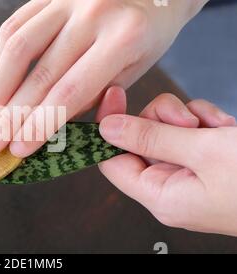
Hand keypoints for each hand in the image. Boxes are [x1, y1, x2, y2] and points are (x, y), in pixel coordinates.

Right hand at [0, 0, 207, 156]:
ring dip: (1, 88)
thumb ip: (92, 95)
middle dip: (12, 117)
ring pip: (18, 48)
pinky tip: (2, 82)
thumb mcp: (133, 70)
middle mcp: (92, 13)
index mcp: (124, 38)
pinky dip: (2, 58)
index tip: (18, 150)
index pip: (70, 92)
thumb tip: (46, 121)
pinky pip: (14, 26)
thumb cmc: (146, 36)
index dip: (40, 125)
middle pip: (40, 76)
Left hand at [97, 87, 236, 236]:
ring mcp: (193, 174)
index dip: (106, 129)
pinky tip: (226, 128)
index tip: (112, 96)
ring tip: (215, 128)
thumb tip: (107, 128)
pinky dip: (208, 122)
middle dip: (161, 120)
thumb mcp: (204, 151)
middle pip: (140, 140)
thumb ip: (152, 137)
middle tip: (188, 121)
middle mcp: (172, 188)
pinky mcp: (211, 161)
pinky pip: (193, 131)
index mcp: (161, 197)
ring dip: (189, 118)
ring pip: (167, 130)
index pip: (112, 162)